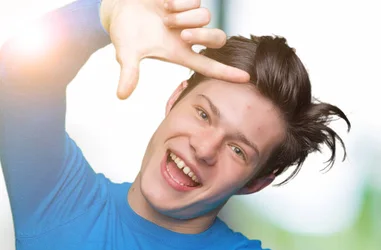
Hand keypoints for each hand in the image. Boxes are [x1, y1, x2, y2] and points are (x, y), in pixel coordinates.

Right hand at [100, 0, 249, 98]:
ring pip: (205, 17)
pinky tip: (163, 3)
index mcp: (180, 53)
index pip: (209, 67)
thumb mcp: (126, 52)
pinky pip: (196, 0)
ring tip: (164, 17)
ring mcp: (191, 18)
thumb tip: (122, 96)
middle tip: (181, 33)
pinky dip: (178, 2)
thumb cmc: (125, 31)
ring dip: (184, 17)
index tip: (246, 78)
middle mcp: (190, 37)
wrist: (120, 6)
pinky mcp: (187, 1)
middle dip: (203, 36)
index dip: (227, 73)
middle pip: (217, 39)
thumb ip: (128, 73)